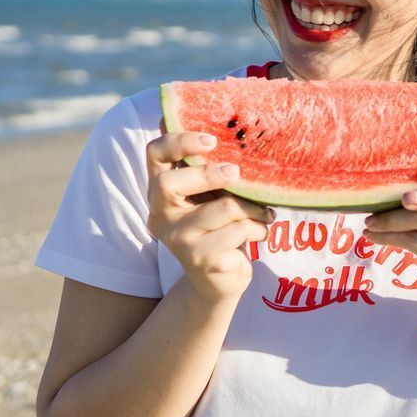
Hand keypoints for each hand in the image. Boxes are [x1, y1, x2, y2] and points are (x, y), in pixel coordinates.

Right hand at [146, 121, 270, 303]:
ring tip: (263, 212)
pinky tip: (260, 233)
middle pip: (169, 184)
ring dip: (253, 207)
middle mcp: (161, 215)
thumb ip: (214, 172)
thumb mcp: (213, 196)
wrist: (220, 281)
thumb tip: (237, 134)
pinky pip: (239, 230)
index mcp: (161, 191)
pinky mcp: (200, 259)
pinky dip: (259, 228)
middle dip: (208, 173)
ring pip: (222, 207)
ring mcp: (178, 240)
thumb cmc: (220, 228)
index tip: (212, 139)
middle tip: (237, 172)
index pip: (153, 155)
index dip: (178, 141)